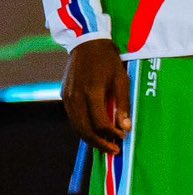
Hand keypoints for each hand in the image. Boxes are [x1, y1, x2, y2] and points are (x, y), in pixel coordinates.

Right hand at [61, 38, 129, 154]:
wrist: (86, 43)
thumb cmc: (108, 60)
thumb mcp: (121, 78)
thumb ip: (122, 103)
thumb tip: (125, 127)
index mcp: (92, 92)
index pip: (100, 122)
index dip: (111, 134)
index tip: (122, 138)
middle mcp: (76, 98)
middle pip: (84, 129)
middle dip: (98, 143)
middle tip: (113, 150)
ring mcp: (67, 98)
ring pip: (76, 126)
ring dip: (89, 138)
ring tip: (104, 144)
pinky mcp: (64, 96)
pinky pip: (72, 117)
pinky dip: (82, 127)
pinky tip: (94, 130)